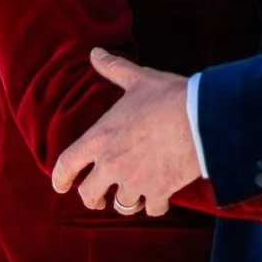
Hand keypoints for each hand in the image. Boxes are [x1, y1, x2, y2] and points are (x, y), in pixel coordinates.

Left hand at [50, 49, 200, 216]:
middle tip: (99, 199)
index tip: (60, 187)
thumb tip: (95, 52)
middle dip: (93, 198)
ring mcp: (135, 181)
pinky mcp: (159, 192)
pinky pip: (152, 208)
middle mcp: (111, 164)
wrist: (201, 118)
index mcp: (99, 138)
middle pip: (89, 195)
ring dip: (127, 201)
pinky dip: (155, 204)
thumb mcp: (137, 79)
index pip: (66, 165)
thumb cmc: (166, 96)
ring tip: (132, 196)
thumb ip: (113, 69)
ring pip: (122, 205)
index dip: (59, 179)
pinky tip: (160, 196)